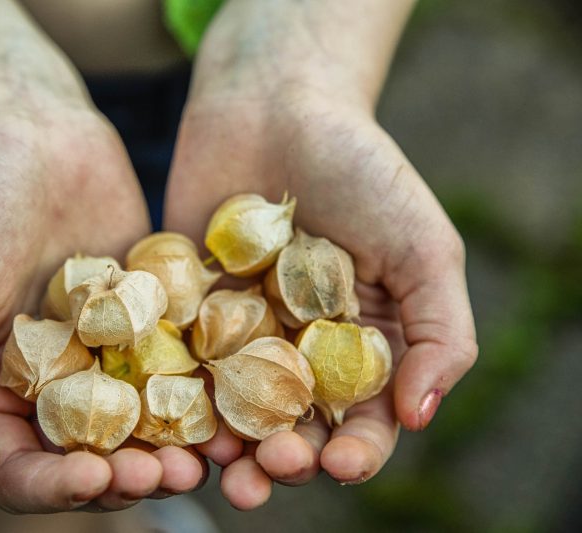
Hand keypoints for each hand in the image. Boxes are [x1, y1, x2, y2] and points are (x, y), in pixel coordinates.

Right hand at [0, 101, 204, 512]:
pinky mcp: (155, 322)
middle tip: (167, 478)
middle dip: (129, 477)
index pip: (22, 469)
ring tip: (207, 458)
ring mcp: (110, 356)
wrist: (31, 129)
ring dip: (176, 448)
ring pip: (147, 424)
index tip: (95, 479)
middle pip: (94, 458)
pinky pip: (183, 366)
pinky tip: (235, 398)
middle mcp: (56, 386)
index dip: (57, 488)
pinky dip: (206, 390)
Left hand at [165, 57, 476, 509]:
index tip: (340, 464)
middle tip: (267, 470)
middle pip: (290, 427)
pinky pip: (175, 362)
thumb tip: (419, 418)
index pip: (361, 421)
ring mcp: (235, 332)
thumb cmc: (362, 168)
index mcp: (358, 346)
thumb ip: (439, 333)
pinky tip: (166, 414)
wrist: (275, 101)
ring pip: (227, 409)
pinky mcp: (182, 309)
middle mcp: (295, 350)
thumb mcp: (425, 246)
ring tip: (215, 462)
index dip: (356, 453)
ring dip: (223, 444)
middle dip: (282, 460)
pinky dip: (172, 393)